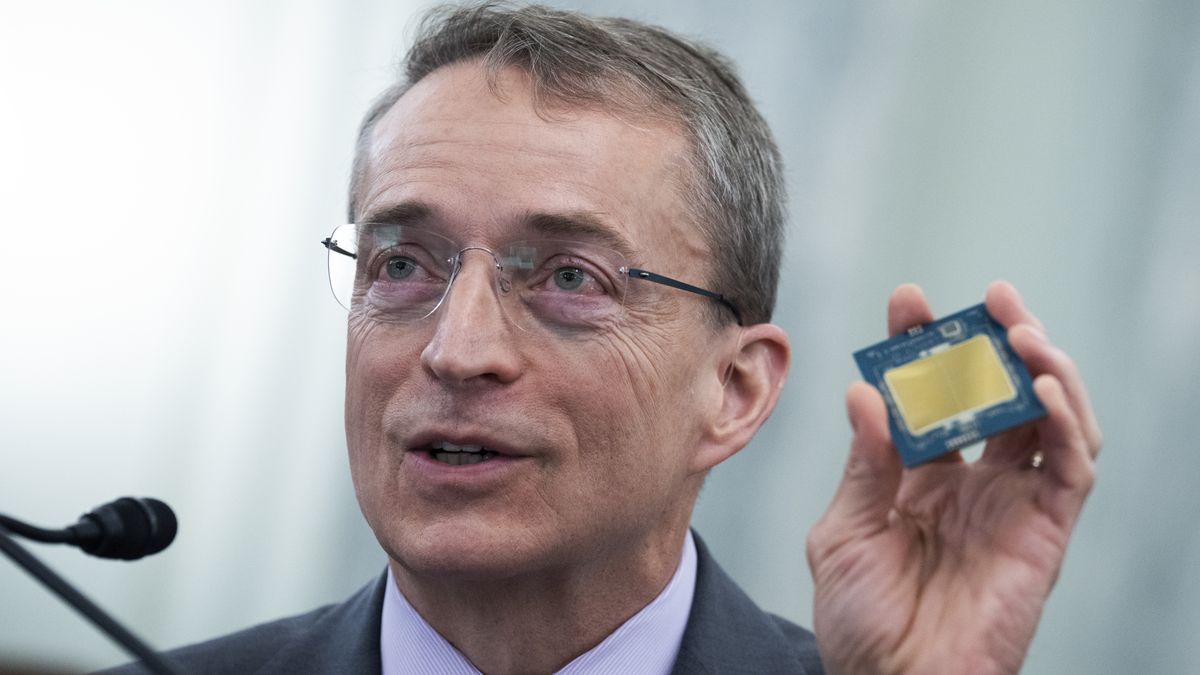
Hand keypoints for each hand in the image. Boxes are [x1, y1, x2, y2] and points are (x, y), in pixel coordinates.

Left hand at [807, 281, 1101, 674]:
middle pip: (1000, 394)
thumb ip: (864, 465)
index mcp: (920, 477)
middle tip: (987, 298)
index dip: (924, 345)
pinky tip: (1037, 386)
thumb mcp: (845, 532)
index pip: (931, 394)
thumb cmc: (860, 621)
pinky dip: (1063, 419)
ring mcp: (1013, 504)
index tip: (907, 300)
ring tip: (1018, 329)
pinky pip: (1071, 466)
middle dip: (996, 340)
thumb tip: (866, 392)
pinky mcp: (1047, 530)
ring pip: (1050, 416)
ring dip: (1043, 366)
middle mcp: (973, 482)